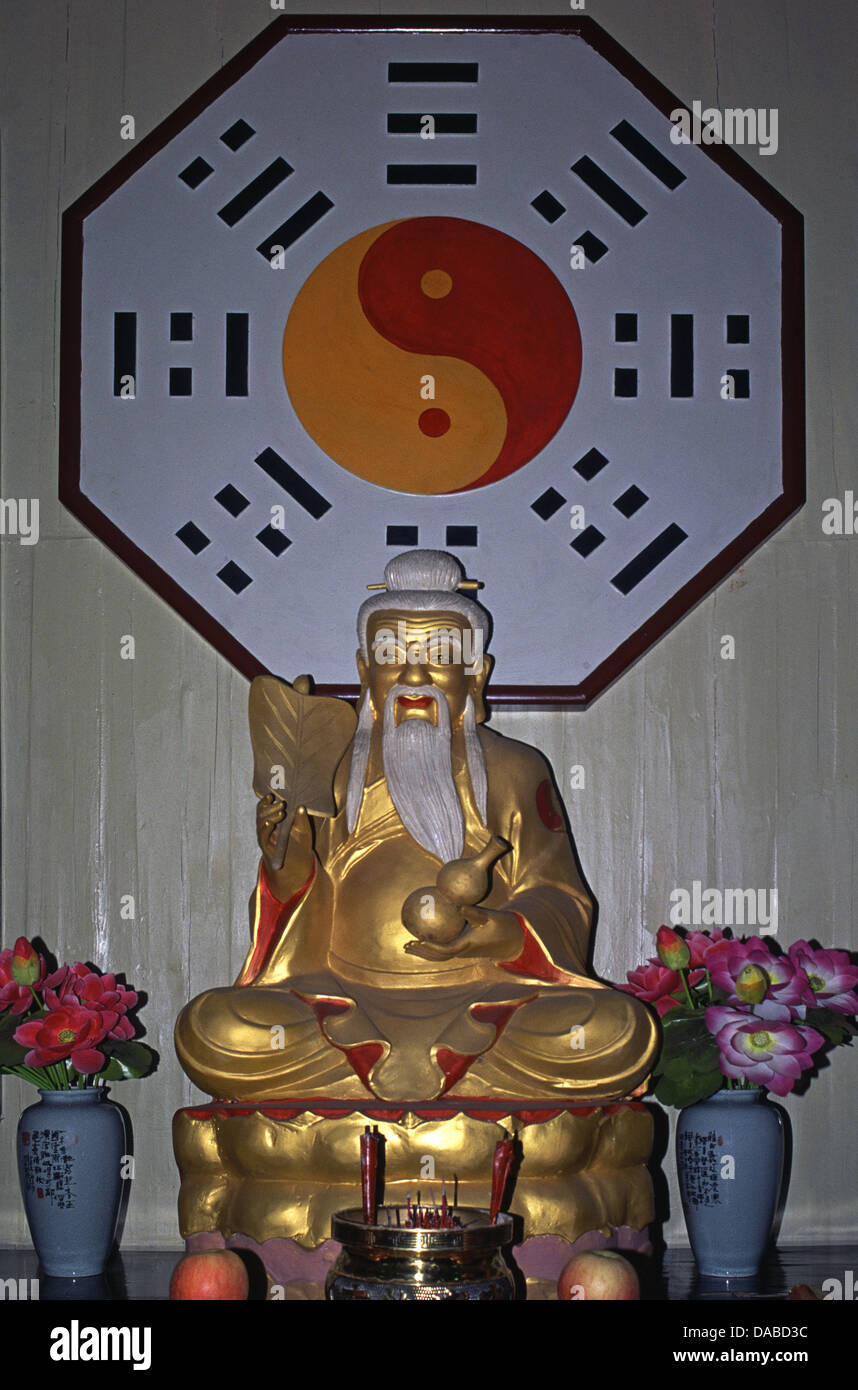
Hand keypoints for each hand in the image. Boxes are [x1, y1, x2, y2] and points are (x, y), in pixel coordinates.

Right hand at [256, 794, 311, 876]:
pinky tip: (271, 823)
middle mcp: (267, 827)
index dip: (266, 800)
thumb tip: (301, 806)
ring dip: (270, 816)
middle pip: (261, 813)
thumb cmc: (301, 843)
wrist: (300, 863)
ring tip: (281, 813)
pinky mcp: (265, 846)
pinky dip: (265, 828)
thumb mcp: (304, 829)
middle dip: (271, 807)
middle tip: (283, 804)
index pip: (265, 807)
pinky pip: (262, 836)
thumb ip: (301, 818)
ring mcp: (265, 836)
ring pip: (261, 822)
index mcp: (274, 819)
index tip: (271, 795)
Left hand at [403, 907, 522, 962]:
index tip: (418, 941)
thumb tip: (458, 906)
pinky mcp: (463, 950)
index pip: (445, 949)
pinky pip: (443, 952)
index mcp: (467, 945)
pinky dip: (431, 949)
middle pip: (438, 956)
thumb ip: (473, 912)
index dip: (431, 947)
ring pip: (440, 956)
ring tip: (408, 947)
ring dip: (424, 953)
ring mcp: (463, 952)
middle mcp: (463, 951)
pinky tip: (423, 942)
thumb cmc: (500, 926)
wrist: (511, 940)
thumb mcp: (489, 917)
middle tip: (406, 945)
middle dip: (422, 952)